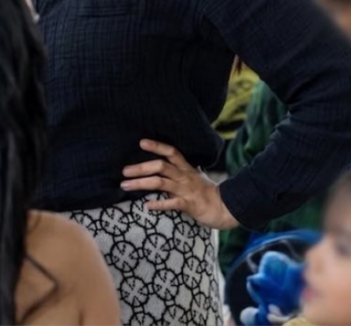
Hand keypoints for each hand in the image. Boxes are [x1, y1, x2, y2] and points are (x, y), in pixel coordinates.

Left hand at [121, 139, 239, 229]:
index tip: (141, 142)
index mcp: (186, 168)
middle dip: (140, 167)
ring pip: (161, 183)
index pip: (171, 152)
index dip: (157, 146)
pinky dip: (158, 204)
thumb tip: (162, 166)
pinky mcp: (189, 204)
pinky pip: (172, 203)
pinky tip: (146, 206)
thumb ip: (179, 171)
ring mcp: (186, 190)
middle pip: (160, 166)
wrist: (226, 208)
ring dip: (141, 183)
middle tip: (124, 171)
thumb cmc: (206, 192)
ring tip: (125, 186)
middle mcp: (184, 176)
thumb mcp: (193, 177)